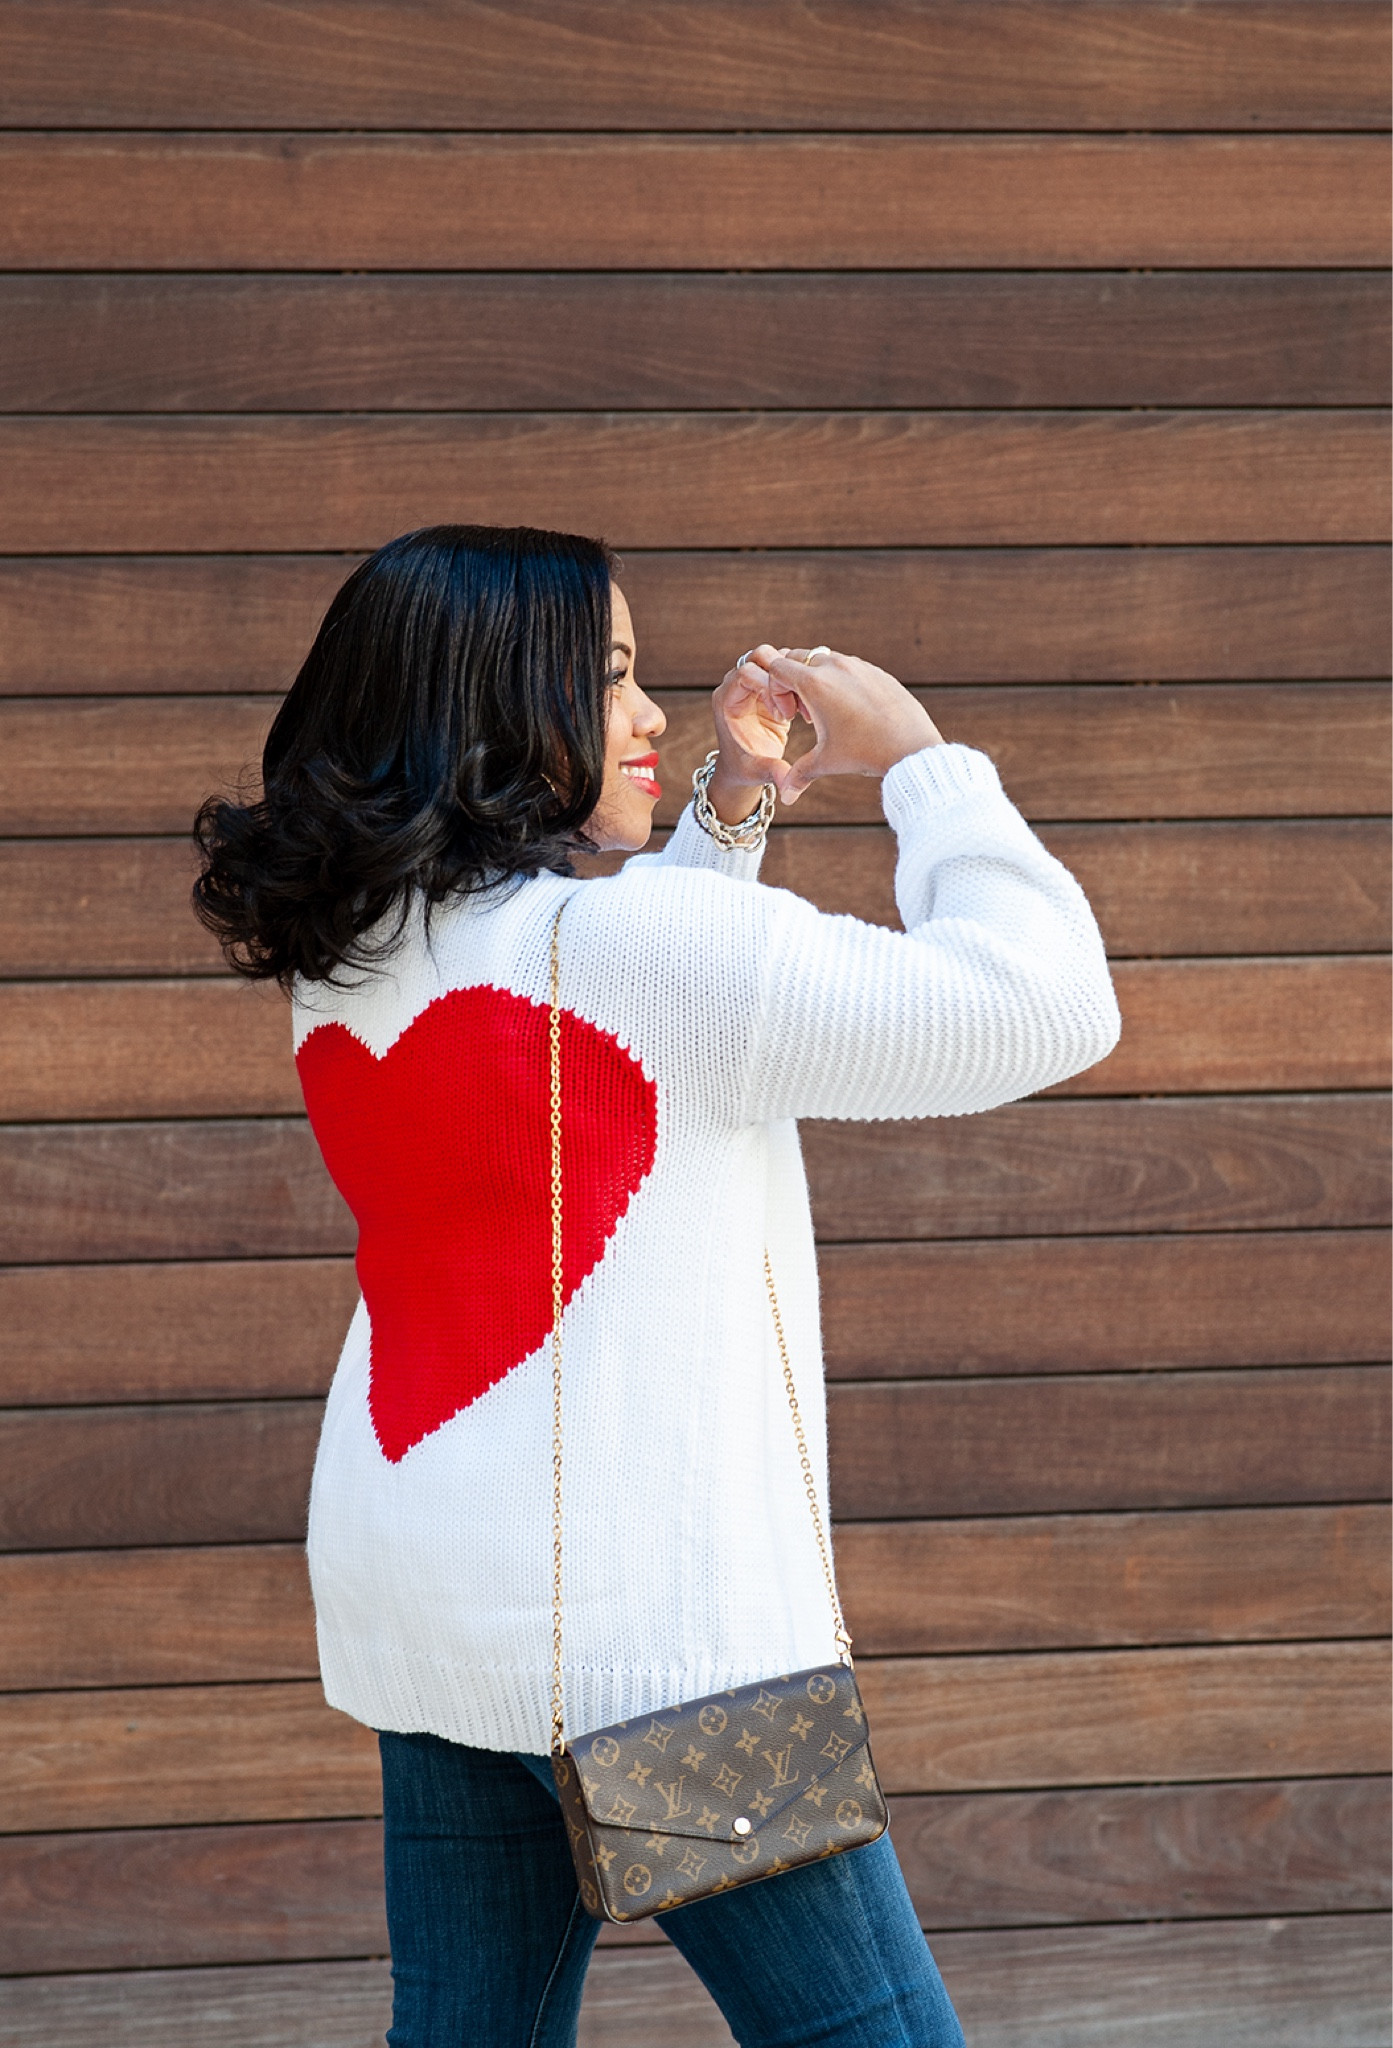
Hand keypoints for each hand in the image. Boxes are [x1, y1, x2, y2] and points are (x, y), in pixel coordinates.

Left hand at [706, 643, 797, 822]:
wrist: (744, 766)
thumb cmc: (744, 769)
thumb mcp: (758, 771)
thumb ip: (773, 771)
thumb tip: (788, 783)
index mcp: (726, 700)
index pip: (746, 672)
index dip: (768, 687)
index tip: (781, 715)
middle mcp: (736, 685)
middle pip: (759, 655)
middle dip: (781, 676)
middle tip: (793, 706)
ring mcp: (752, 682)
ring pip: (775, 658)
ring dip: (792, 677)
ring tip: (800, 708)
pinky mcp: (768, 685)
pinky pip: (784, 669)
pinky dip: (797, 682)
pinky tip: (803, 708)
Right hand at [758, 647, 941, 805]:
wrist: (912, 746)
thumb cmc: (866, 752)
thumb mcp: (826, 762)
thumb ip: (799, 775)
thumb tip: (786, 798)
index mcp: (815, 684)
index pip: (777, 667)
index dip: (775, 690)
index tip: (789, 716)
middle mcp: (835, 666)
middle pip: (799, 658)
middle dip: (794, 682)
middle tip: (805, 713)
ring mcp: (859, 665)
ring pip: (825, 660)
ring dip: (819, 680)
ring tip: (829, 713)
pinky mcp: (877, 671)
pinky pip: (850, 667)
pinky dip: (842, 681)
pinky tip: (852, 710)